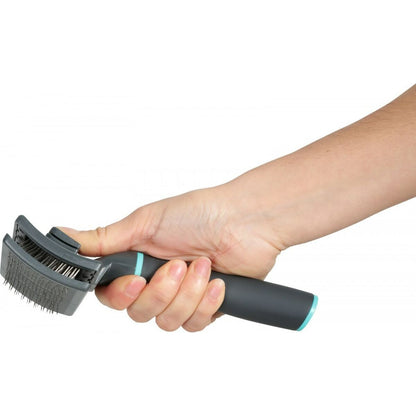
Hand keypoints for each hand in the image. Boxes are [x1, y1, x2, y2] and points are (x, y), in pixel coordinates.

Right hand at [61, 187, 280, 331]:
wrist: (246, 221)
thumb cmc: (200, 213)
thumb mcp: (145, 222)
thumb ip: (104, 239)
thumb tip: (64, 236)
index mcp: (139, 260)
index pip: (113, 294)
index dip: (122, 294)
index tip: (137, 281)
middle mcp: (158, 281)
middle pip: (139, 313)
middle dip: (161, 292)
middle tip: (178, 266)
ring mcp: (182, 296)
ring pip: (167, 321)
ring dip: (187, 294)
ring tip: (202, 266)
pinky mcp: (206, 307)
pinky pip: (194, 324)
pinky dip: (206, 303)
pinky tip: (217, 282)